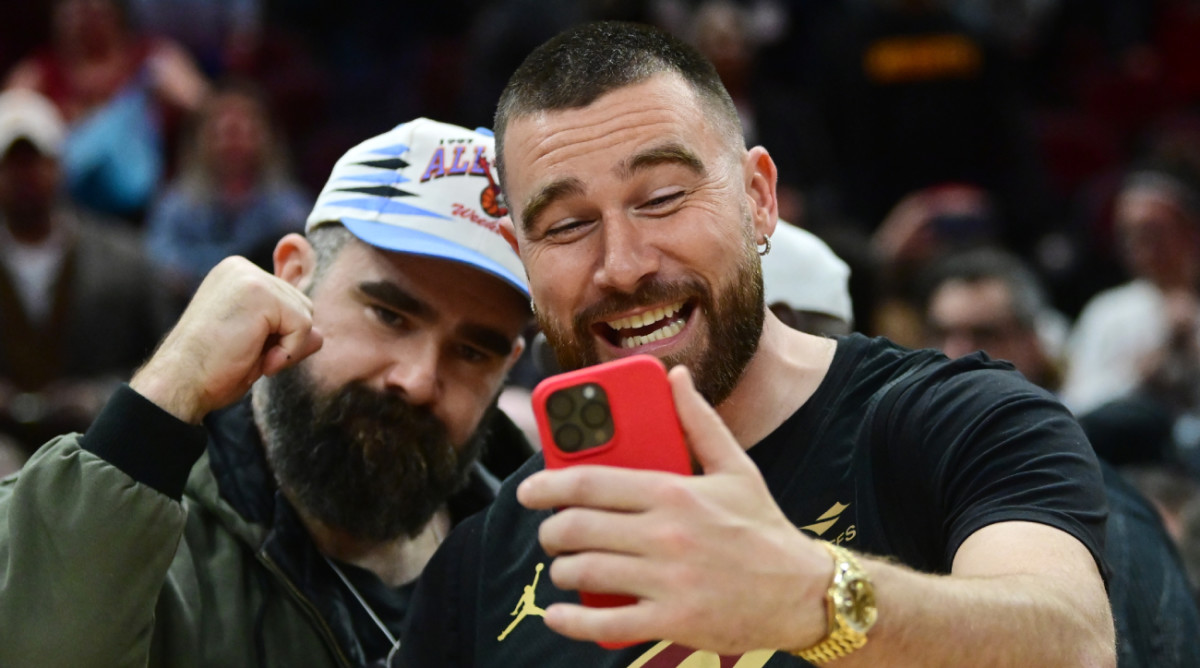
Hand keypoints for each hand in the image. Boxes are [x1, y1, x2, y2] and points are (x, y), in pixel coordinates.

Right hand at [131, 256, 322, 422]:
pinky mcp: (260, 293)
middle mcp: (241, 267)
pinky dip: (288, 352)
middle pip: (302, 305)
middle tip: (245, 354)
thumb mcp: (257, 347)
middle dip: (284, 339)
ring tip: (247, 354)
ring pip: (306, 315)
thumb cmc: (211, 369)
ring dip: (286, 346)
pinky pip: (304, 326)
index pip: (288, 302)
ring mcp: (250, 277)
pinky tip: (256, 359)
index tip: (243, 348)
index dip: (277, 336)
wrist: (179, 382)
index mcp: (236, 275)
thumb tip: (320, 334)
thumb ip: (288, 333)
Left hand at [517, 366, 832, 653]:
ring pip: (584, 572)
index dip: (547, 485)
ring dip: (561, 571)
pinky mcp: (672, 620)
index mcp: (675, 491)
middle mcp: (666, 534)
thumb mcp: (737, 468)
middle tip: (551, 533)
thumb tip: (675, 377)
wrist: (804, 593)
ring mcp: (668, 580)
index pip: (590, 482)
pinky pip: (605, 622)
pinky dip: (571, 621)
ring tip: (565, 567)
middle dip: (551, 531)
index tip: (528, 491)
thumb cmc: (764, 528)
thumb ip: (699, 422)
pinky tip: (558, 615)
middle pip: (578, 528)